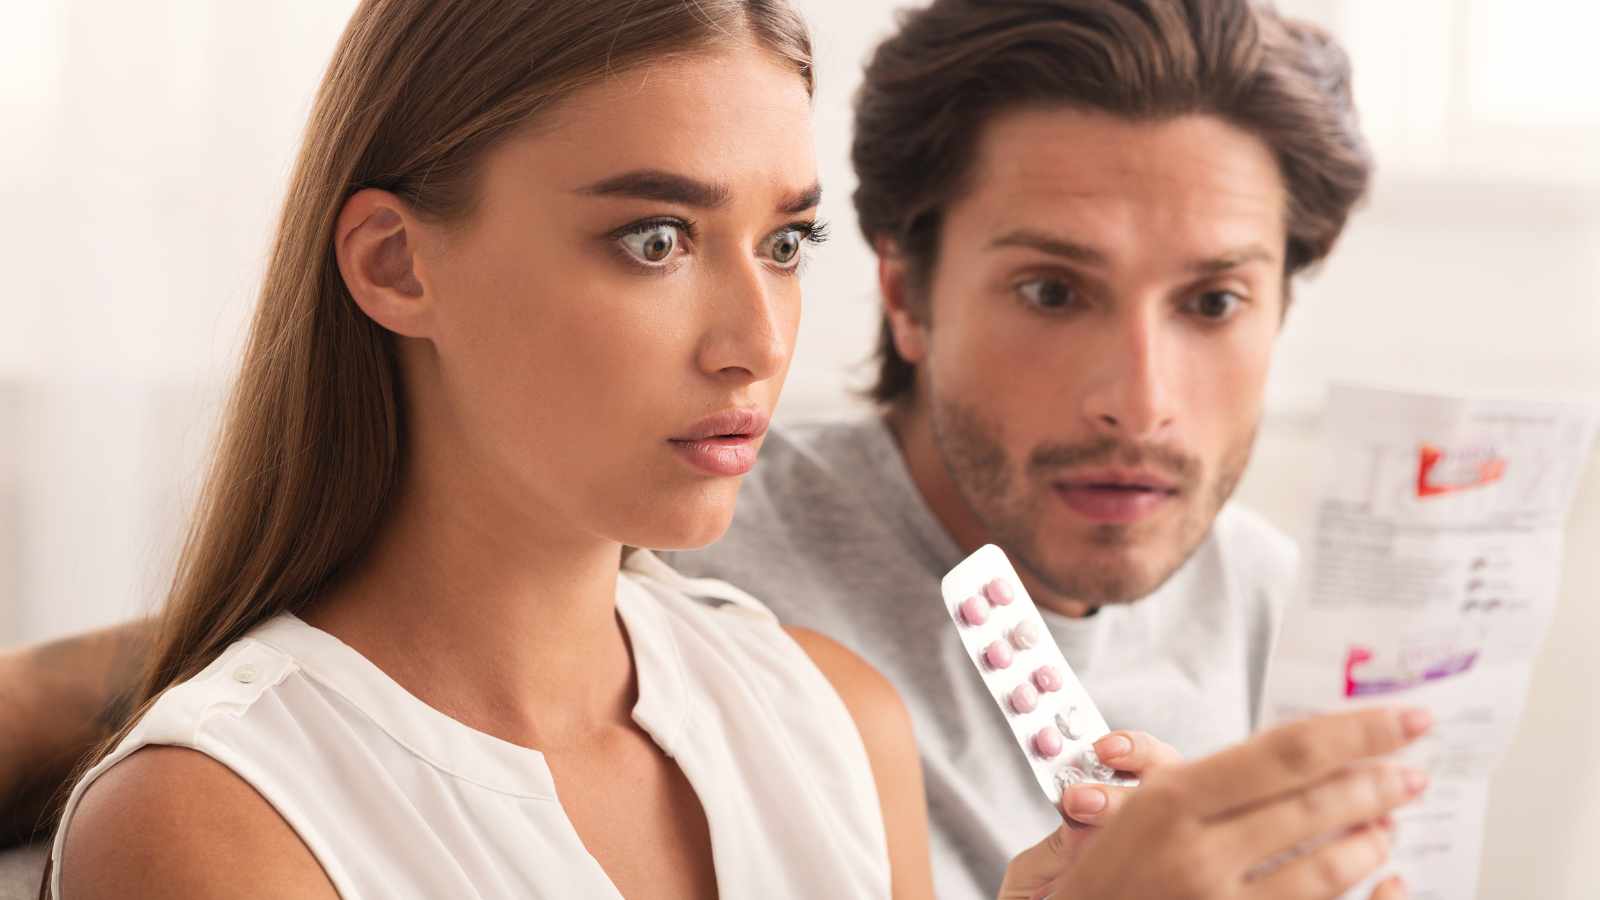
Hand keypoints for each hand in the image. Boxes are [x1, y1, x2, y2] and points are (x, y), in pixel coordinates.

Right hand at [998, 707, 1432, 899]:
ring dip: (1371, 840)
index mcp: (1167, 802)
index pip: (1285, 753)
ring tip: (1391, 820)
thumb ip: (1167, 779)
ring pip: (1328, 871)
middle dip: (1379, 783)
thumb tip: (1246, 754)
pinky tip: (1393, 883)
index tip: (1405, 718)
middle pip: (1317, 808)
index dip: (1357, 732)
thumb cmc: (1085, 880)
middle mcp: (1197, 856)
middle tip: (1414, 768)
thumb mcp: (1107, 813)